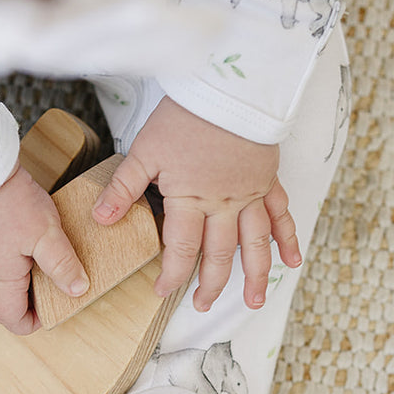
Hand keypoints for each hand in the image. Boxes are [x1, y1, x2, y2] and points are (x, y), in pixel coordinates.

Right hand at [0, 166, 89, 334]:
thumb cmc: (7, 203)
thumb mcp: (45, 235)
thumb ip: (63, 265)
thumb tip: (77, 289)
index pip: (14, 321)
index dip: (37, 319)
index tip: (55, 303)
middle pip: (5, 302)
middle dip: (29, 297)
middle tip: (52, 276)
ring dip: (18, 275)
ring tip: (38, 253)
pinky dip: (6, 257)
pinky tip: (20, 235)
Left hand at [91, 97, 300, 311]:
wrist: (229, 88)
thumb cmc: (184, 116)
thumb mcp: (145, 151)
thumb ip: (124, 188)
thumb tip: (100, 220)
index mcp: (192, 199)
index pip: (183, 249)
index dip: (173, 275)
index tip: (162, 291)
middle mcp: (225, 204)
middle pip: (220, 254)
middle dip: (211, 284)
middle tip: (202, 305)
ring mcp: (250, 193)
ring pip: (256, 243)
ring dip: (255, 275)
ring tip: (252, 302)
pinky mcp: (267, 178)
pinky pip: (281, 214)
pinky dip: (288, 238)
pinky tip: (293, 260)